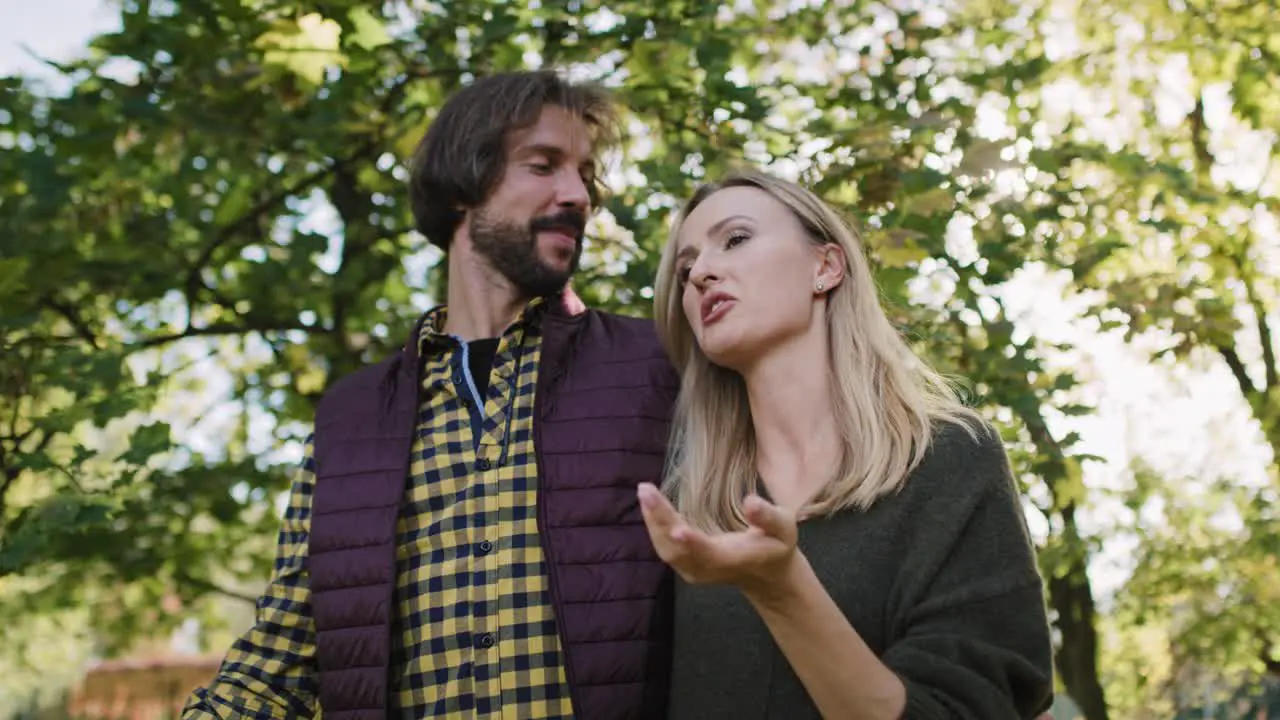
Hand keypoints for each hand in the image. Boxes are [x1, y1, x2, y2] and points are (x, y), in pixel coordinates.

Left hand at [637, 482, 799, 600]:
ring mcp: (694, 571)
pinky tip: (649, 504)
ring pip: (666, 550)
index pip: (711, 554)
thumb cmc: (776, 545)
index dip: (694, 543)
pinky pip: (664, 548)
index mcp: (734, 559)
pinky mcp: (685, 566)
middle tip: (647, 490)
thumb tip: (749, 502)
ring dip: (652, 521)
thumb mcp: (784, 528)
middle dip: (661, 520)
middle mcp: (709, 569)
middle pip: (678, 550)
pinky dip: (654, 526)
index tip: (677, 530)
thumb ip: (769, 516)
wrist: (765, 574)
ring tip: (646, 492)